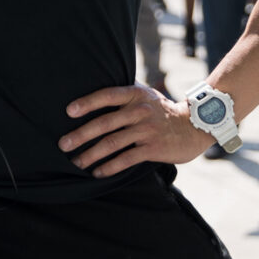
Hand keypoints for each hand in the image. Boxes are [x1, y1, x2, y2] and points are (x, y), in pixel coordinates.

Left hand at [58, 85, 212, 178]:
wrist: (195, 126)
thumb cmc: (162, 110)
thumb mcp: (145, 94)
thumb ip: (124, 93)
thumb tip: (95, 86)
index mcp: (135, 94)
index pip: (107, 95)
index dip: (87, 102)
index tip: (68, 111)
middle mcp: (140, 111)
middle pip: (105, 123)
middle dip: (81, 134)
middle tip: (63, 144)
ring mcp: (147, 130)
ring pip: (113, 143)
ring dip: (91, 154)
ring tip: (77, 162)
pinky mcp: (154, 148)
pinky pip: (126, 159)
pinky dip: (110, 167)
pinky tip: (98, 172)